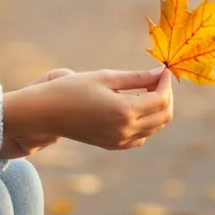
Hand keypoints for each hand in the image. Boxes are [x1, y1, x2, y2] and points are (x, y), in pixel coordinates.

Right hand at [3, 67, 172, 151]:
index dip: (166, 83)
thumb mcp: (105, 77)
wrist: (47, 113)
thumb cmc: (73, 89)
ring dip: (157, 108)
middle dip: (166, 96)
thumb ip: (136, 77)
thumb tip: (160, 72)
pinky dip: (146, 122)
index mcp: (124, 111)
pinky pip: (141, 137)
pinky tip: (134, 106)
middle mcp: (125, 130)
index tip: (162, 69)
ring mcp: (120, 141)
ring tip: (145, 88)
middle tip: (157, 79)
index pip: (161, 99)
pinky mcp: (114, 145)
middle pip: (163, 116)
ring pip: (155, 128)